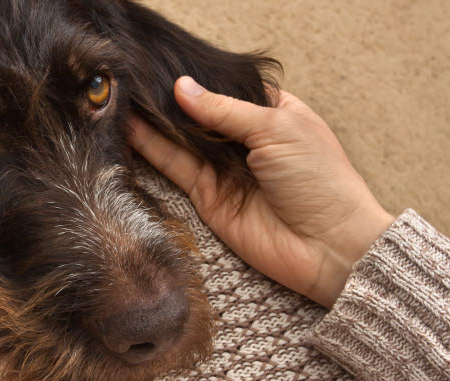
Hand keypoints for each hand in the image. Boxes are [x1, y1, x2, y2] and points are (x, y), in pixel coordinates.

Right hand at [128, 76, 393, 307]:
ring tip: (122, 100)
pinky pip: (175, 168)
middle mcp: (245, 140)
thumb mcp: (276, 129)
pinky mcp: (208, 196)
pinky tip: (130, 130)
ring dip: (154, 122)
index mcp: (272, 114)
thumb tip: (183, 88)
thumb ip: (225, 110)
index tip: (166, 65)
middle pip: (200, 114)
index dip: (200, 78)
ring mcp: (224, 168)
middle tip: (135, 81)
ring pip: (181, 139)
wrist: (327, 246)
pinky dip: (152, 150)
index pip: (228, 88)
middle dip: (171, 99)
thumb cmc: (319, 180)